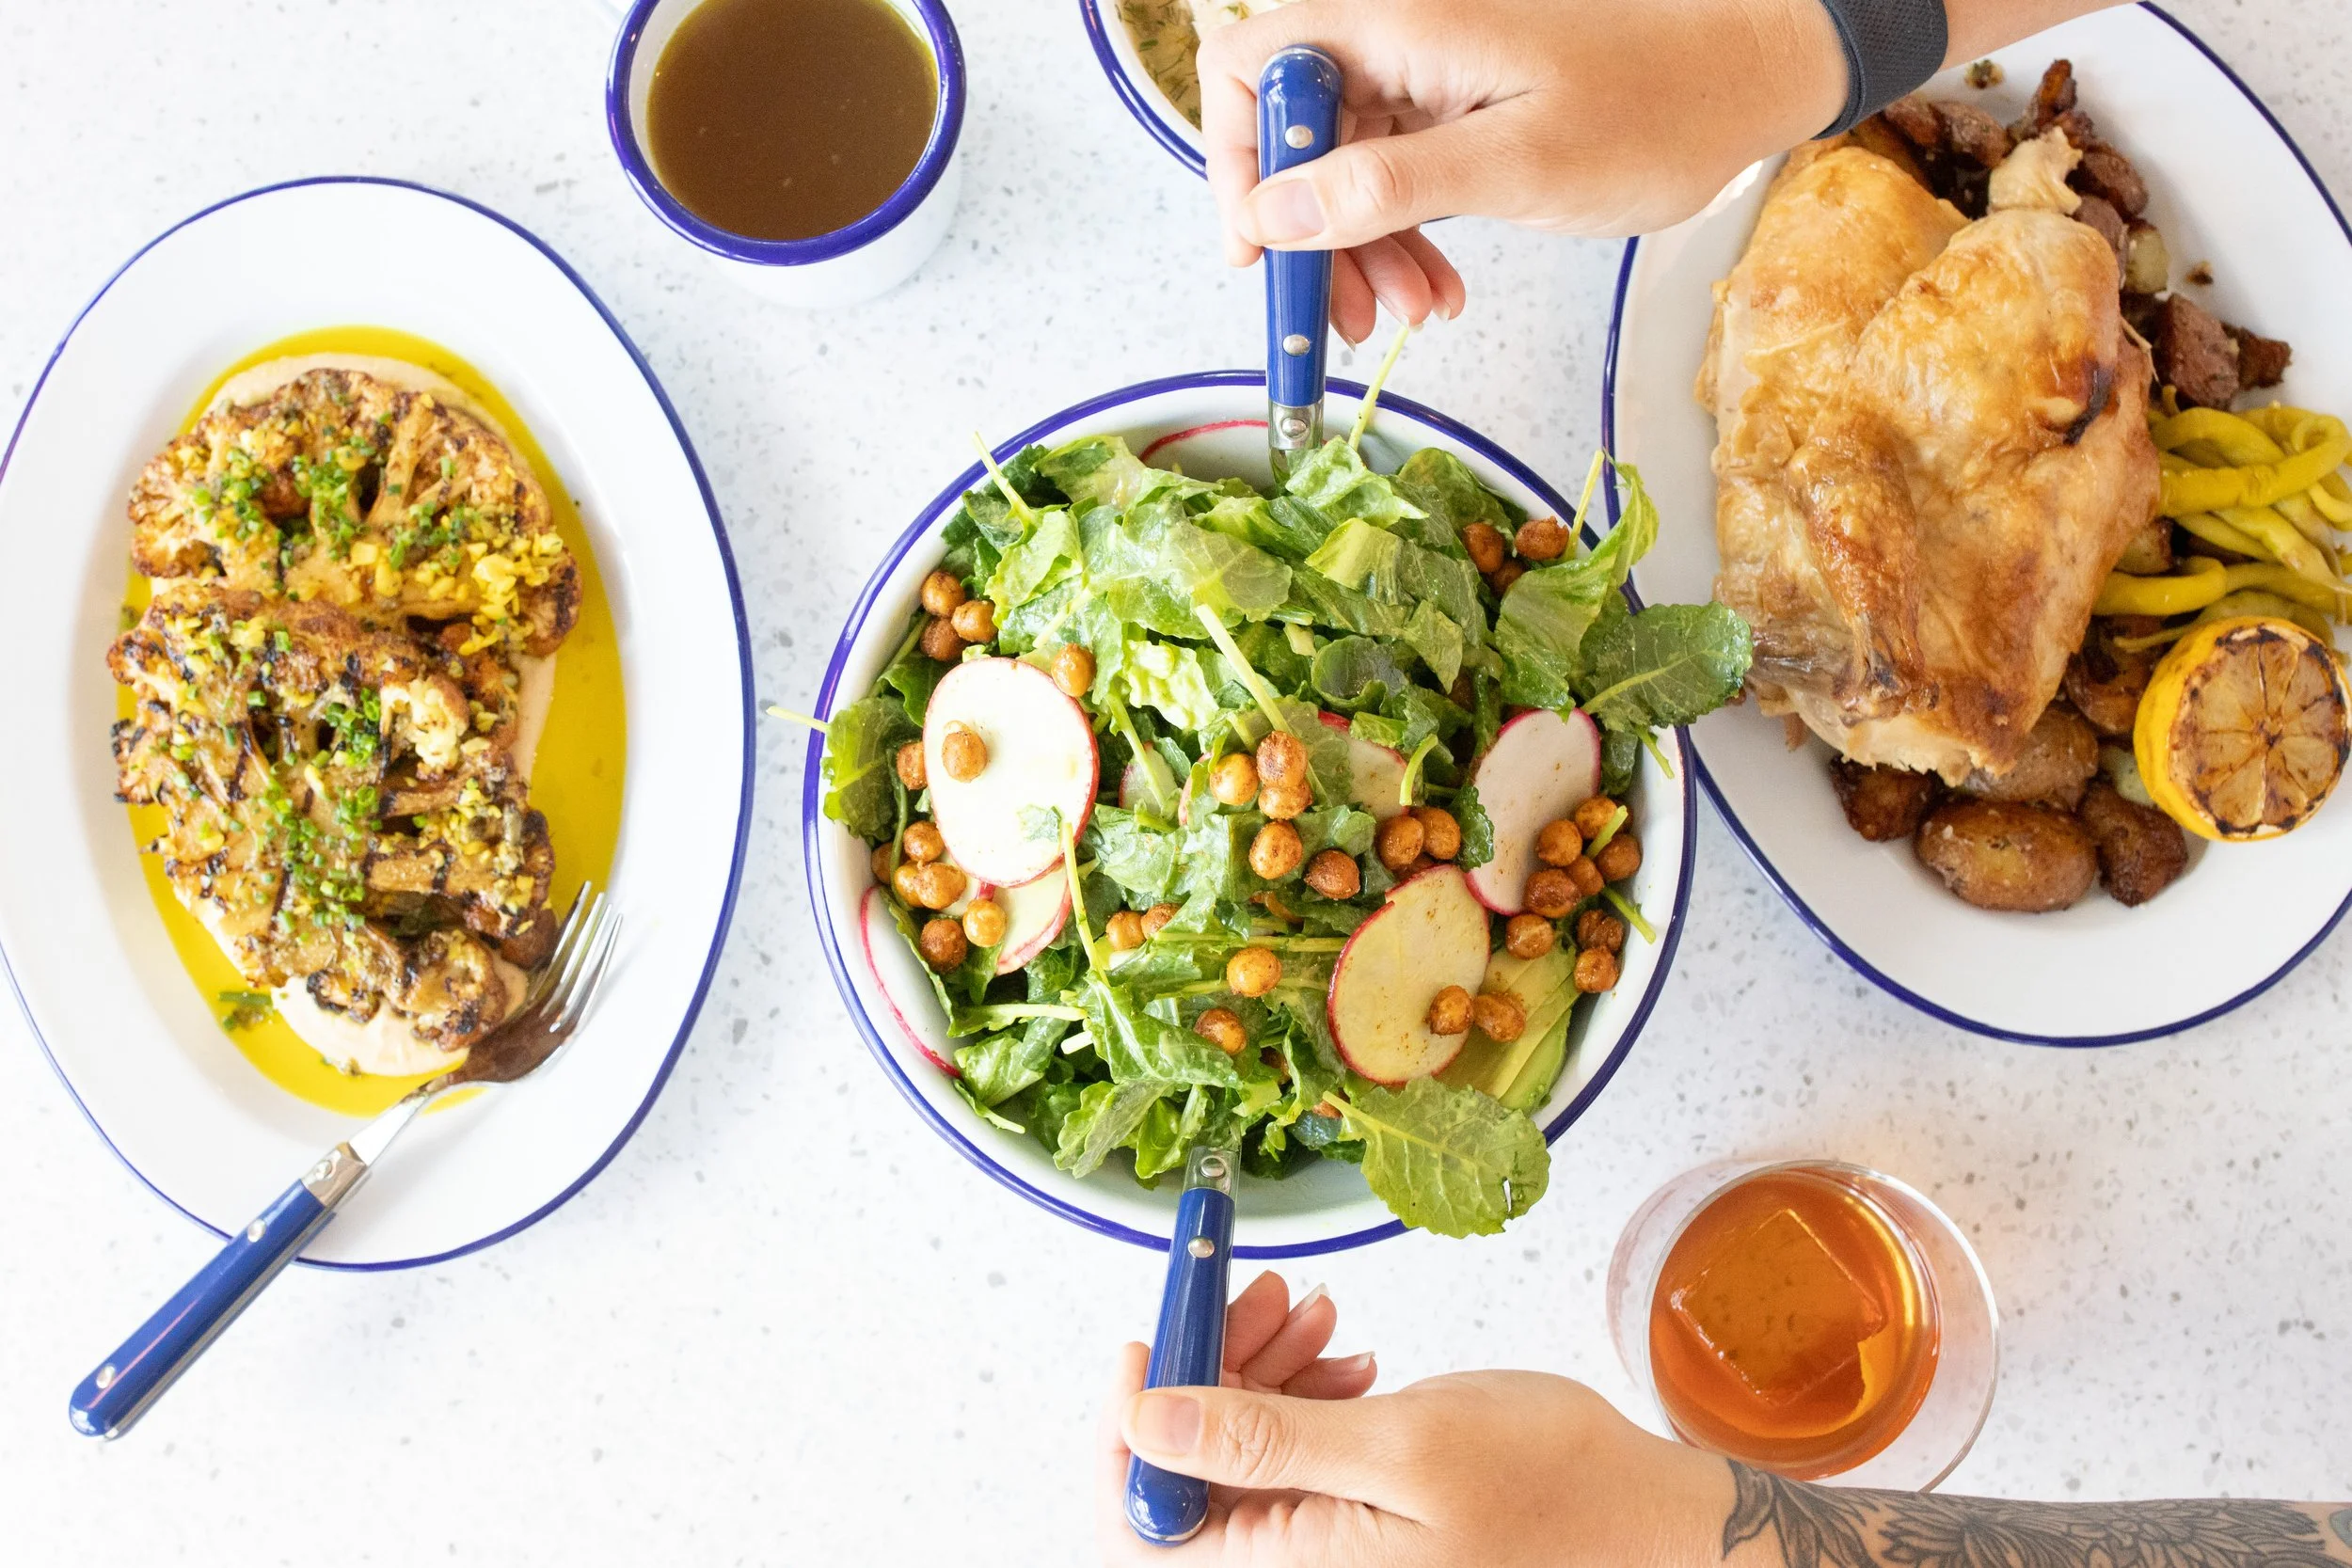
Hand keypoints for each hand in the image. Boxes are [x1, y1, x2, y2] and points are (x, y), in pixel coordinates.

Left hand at [1096, 1276, 1728, 1565]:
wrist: (1642, 1512)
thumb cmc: (1549, 1490)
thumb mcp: (1398, 1450)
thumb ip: (1263, 1441)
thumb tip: (1145, 1422)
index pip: (1143, 1517)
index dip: (1127, 1426)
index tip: (1150, 1337)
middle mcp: (1290, 1561)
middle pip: (1185, 1467)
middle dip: (1206, 1368)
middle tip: (1257, 1292)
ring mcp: (1319, 1538)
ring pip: (1234, 1442)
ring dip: (1258, 1365)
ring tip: (1318, 1314)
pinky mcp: (1348, 1510)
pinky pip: (1287, 1446)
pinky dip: (1300, 1386)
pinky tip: (1347, 1353)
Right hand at [1197, 0, 1850, 341]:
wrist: (1744, 86)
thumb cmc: (1653, 109)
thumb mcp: (1515, 163)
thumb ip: (1387, 185)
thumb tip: (1274, 212)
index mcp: (1396, 22)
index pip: (1253, 71)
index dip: (1236, 160)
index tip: (1259, 250)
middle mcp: (1396, 40)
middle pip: (1292, 135)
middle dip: (1308, 234)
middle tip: (1341, 322)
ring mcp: (1422, 78)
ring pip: (1339, 170)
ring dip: (1360, 254)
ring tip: (1413, 315)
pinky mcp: (1451, 115)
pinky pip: (1390, 181)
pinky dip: (1401, 242)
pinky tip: (1438, 291)